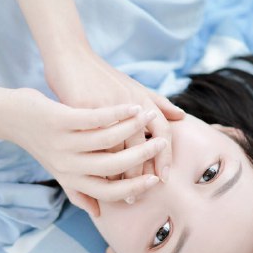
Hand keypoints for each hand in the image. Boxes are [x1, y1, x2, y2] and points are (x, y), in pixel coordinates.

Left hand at [9, 89, 167, 215]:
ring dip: (134, 128)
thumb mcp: (57, 172)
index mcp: (71, 178)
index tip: (157, 179)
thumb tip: (98, 214)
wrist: (9, 117)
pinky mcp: (59, 120)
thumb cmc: (39, 143)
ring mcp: (62, 143)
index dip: (135, 187)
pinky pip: (95, 118)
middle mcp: (67, 165)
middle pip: (113, 167)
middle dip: (142, 156)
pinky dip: (118, 112)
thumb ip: (78, 192)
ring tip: (149, 118)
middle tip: (162, 144)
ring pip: (108, 139)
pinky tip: (133, 106)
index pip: (109, 192)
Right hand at [44, 47, 183, 182]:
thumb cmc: (103, 76)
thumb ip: (158, 103)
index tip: (163, 177)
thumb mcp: (133, 86)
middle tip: (140, 193)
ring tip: (121, 193)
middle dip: (142, 173)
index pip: (163, 131)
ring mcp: (107, 107)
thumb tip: (181, 117)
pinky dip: (98, 164)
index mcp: (143, 99)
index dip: (165, 156)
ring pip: (118, 149)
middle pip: (142, 145)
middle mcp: (130, 103)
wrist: (71, 58)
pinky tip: (98, 178)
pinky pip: (94, 144)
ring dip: (120, 174)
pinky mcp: (85, 111)